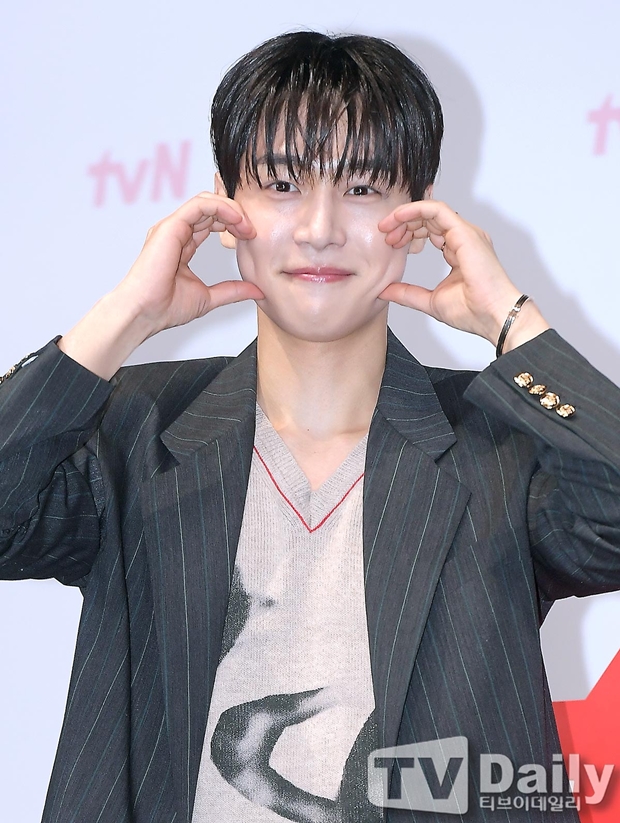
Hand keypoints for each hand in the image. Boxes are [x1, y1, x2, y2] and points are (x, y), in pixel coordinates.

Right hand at [59, 192, 263, 379]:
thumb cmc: (165, 308)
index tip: (250, 237)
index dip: (232, 224)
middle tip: (252, 231)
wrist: (145, 312)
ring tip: (246, 226)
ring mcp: (172, 227)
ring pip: (206, 201)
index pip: (210, 222)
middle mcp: (175, 232)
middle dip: (235, 215)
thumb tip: (256, 290)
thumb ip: (232, 290)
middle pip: (210, 208)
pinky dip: (221, 207)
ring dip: (231, 209)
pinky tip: (236, 219)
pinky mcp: (171, 226)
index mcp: (182, 245)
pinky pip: (200, 204)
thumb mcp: (209, 297)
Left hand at [378, 200, 548, 348]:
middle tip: (386, 236)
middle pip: (430, 219)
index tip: (391, 243)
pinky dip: (416, 209)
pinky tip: (399, 217)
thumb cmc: (473, 312)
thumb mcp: (430, 301)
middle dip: (405, 224)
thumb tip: (385, 290)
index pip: (431, 230)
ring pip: (432, 211)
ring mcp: (466, 233)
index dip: (409, 232)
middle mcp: (464, 238)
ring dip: (407, 216)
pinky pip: (437, 210)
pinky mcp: (465, 233)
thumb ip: (407, 293)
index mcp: (459, 251)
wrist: (494, 316)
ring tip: (388, 230)